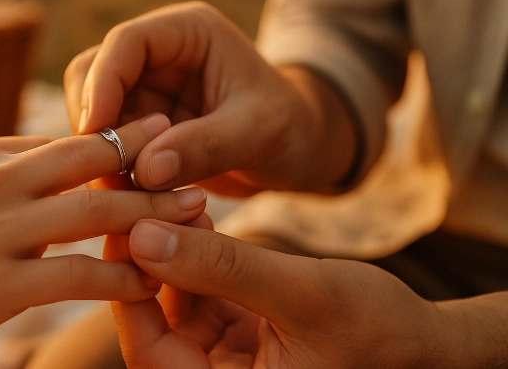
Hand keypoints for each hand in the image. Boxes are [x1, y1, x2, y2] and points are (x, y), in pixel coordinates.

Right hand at [64, 2, 356, 193]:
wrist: (301, 151)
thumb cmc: (292, 127)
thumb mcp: (259, 131)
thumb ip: (206, 146)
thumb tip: (145, 169)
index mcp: (187, 33)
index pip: (125, 43)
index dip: (102, 83)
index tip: (95, 131)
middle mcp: (157, 56)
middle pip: (93, 76)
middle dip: (94, 123)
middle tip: (105, 173)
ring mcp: (145, 92)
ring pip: (92, 115)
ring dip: (100, 153)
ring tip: (124, 195)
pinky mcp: (140, 128)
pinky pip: (108, 147)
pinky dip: (112, 173)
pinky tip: (131, 202)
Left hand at [112, 220, 444, 368]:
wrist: (425, 344)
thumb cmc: (378, 330)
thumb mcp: (301, 294)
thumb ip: (222, 268)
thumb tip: (142, 236)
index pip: (149, 348)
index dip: (129, 285)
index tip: (125, 224)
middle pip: (153, 322)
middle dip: (147, 259)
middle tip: (136, 200)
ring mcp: (223, 359)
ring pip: (172, 301)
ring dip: (171, 249)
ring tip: (176, 198)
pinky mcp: (235, 334)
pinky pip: (199, 293)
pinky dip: (196, 254)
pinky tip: (197, 214)